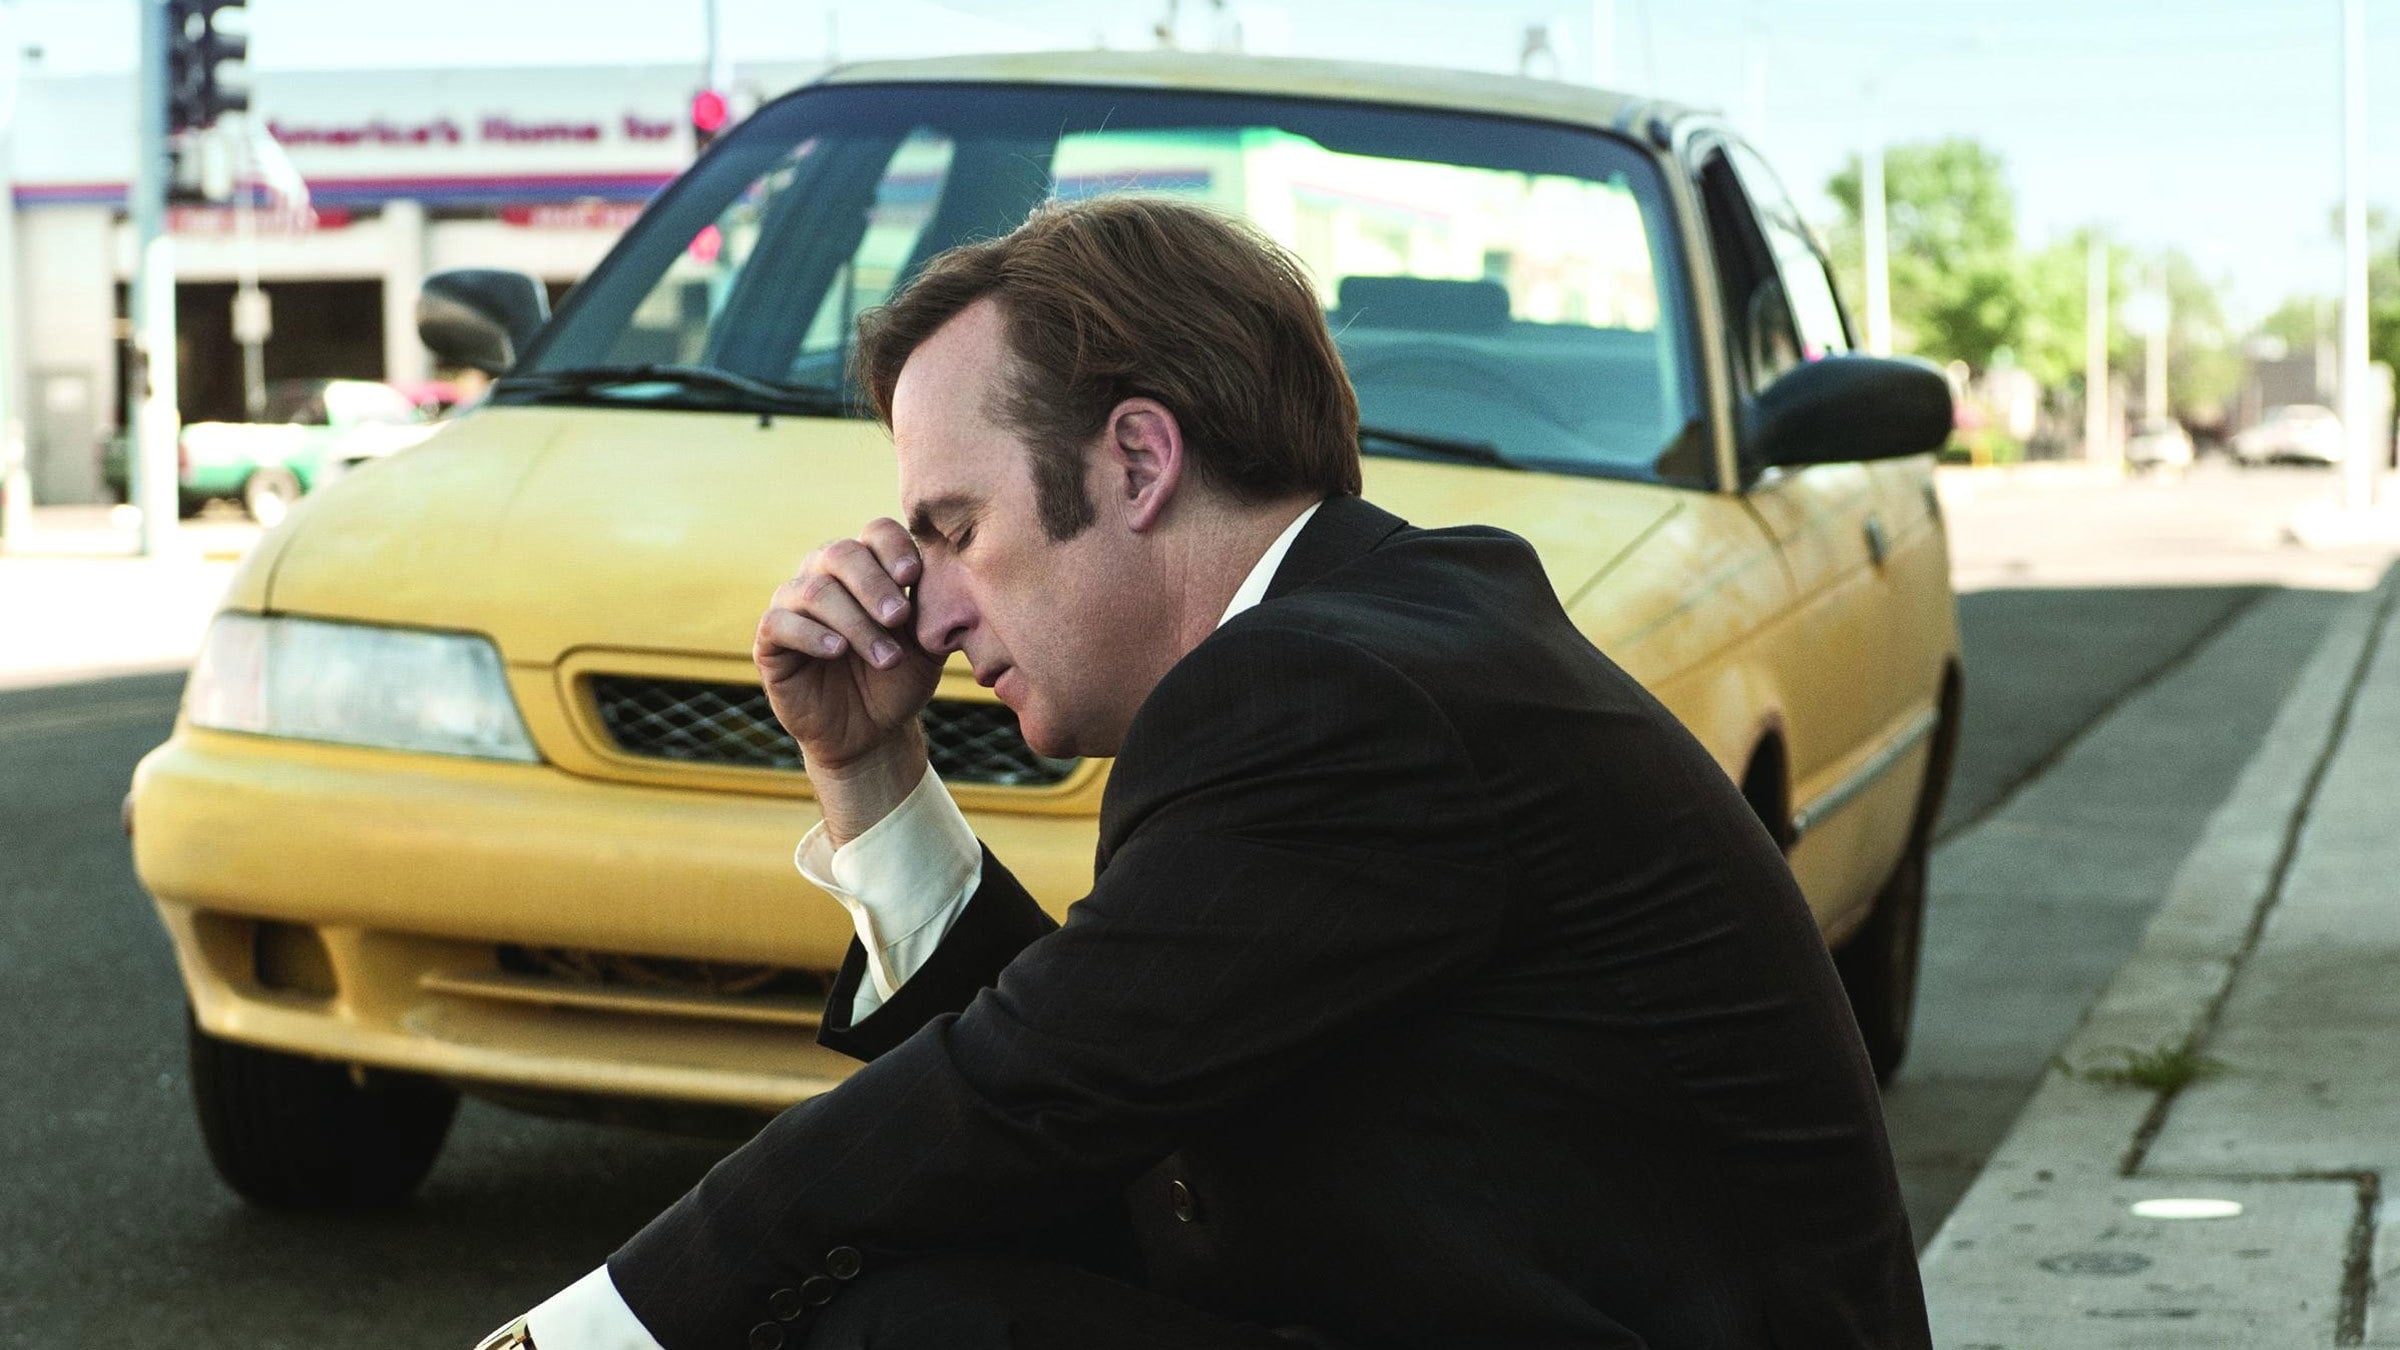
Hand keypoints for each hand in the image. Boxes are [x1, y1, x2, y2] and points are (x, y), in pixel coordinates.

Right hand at [755, 521, 940, 833]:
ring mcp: (793, 605)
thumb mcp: (927, 644)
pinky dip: (811, 634)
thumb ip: (935, 610)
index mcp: (867, 566)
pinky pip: (779, 623)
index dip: (892, 547)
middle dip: (874, 585)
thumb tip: (952, 578)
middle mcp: (825, 575)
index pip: (875, 533)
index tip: (912, 575)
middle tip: (899, 618)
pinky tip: (837, 649)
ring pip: (814, 591)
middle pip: (841, 554)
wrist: (872, 731)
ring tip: (886, 658)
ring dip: (855, 622)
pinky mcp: (770, 639)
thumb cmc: (900, 678)